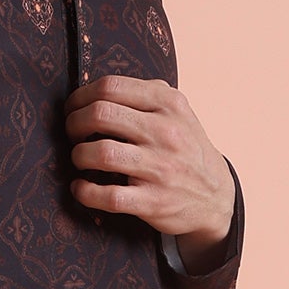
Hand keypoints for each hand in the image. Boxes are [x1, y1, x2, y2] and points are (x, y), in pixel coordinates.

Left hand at [64, 75, 234, 264]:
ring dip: (78, 155)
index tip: (73, 108)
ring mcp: (161, 168)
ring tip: (79, 159)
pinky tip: (81, 188)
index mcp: (169, 104)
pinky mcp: (154, 201)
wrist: (216, 196)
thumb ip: (145, 95)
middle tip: (72, 134)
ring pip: (101, 153)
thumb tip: (96, 90)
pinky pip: (108, 195)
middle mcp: (166, 133)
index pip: (111, 87)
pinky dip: (84, 191)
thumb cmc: (184, 149)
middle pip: (100, 114)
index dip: (80, 97)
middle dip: (73, 124)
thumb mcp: (177, 112)